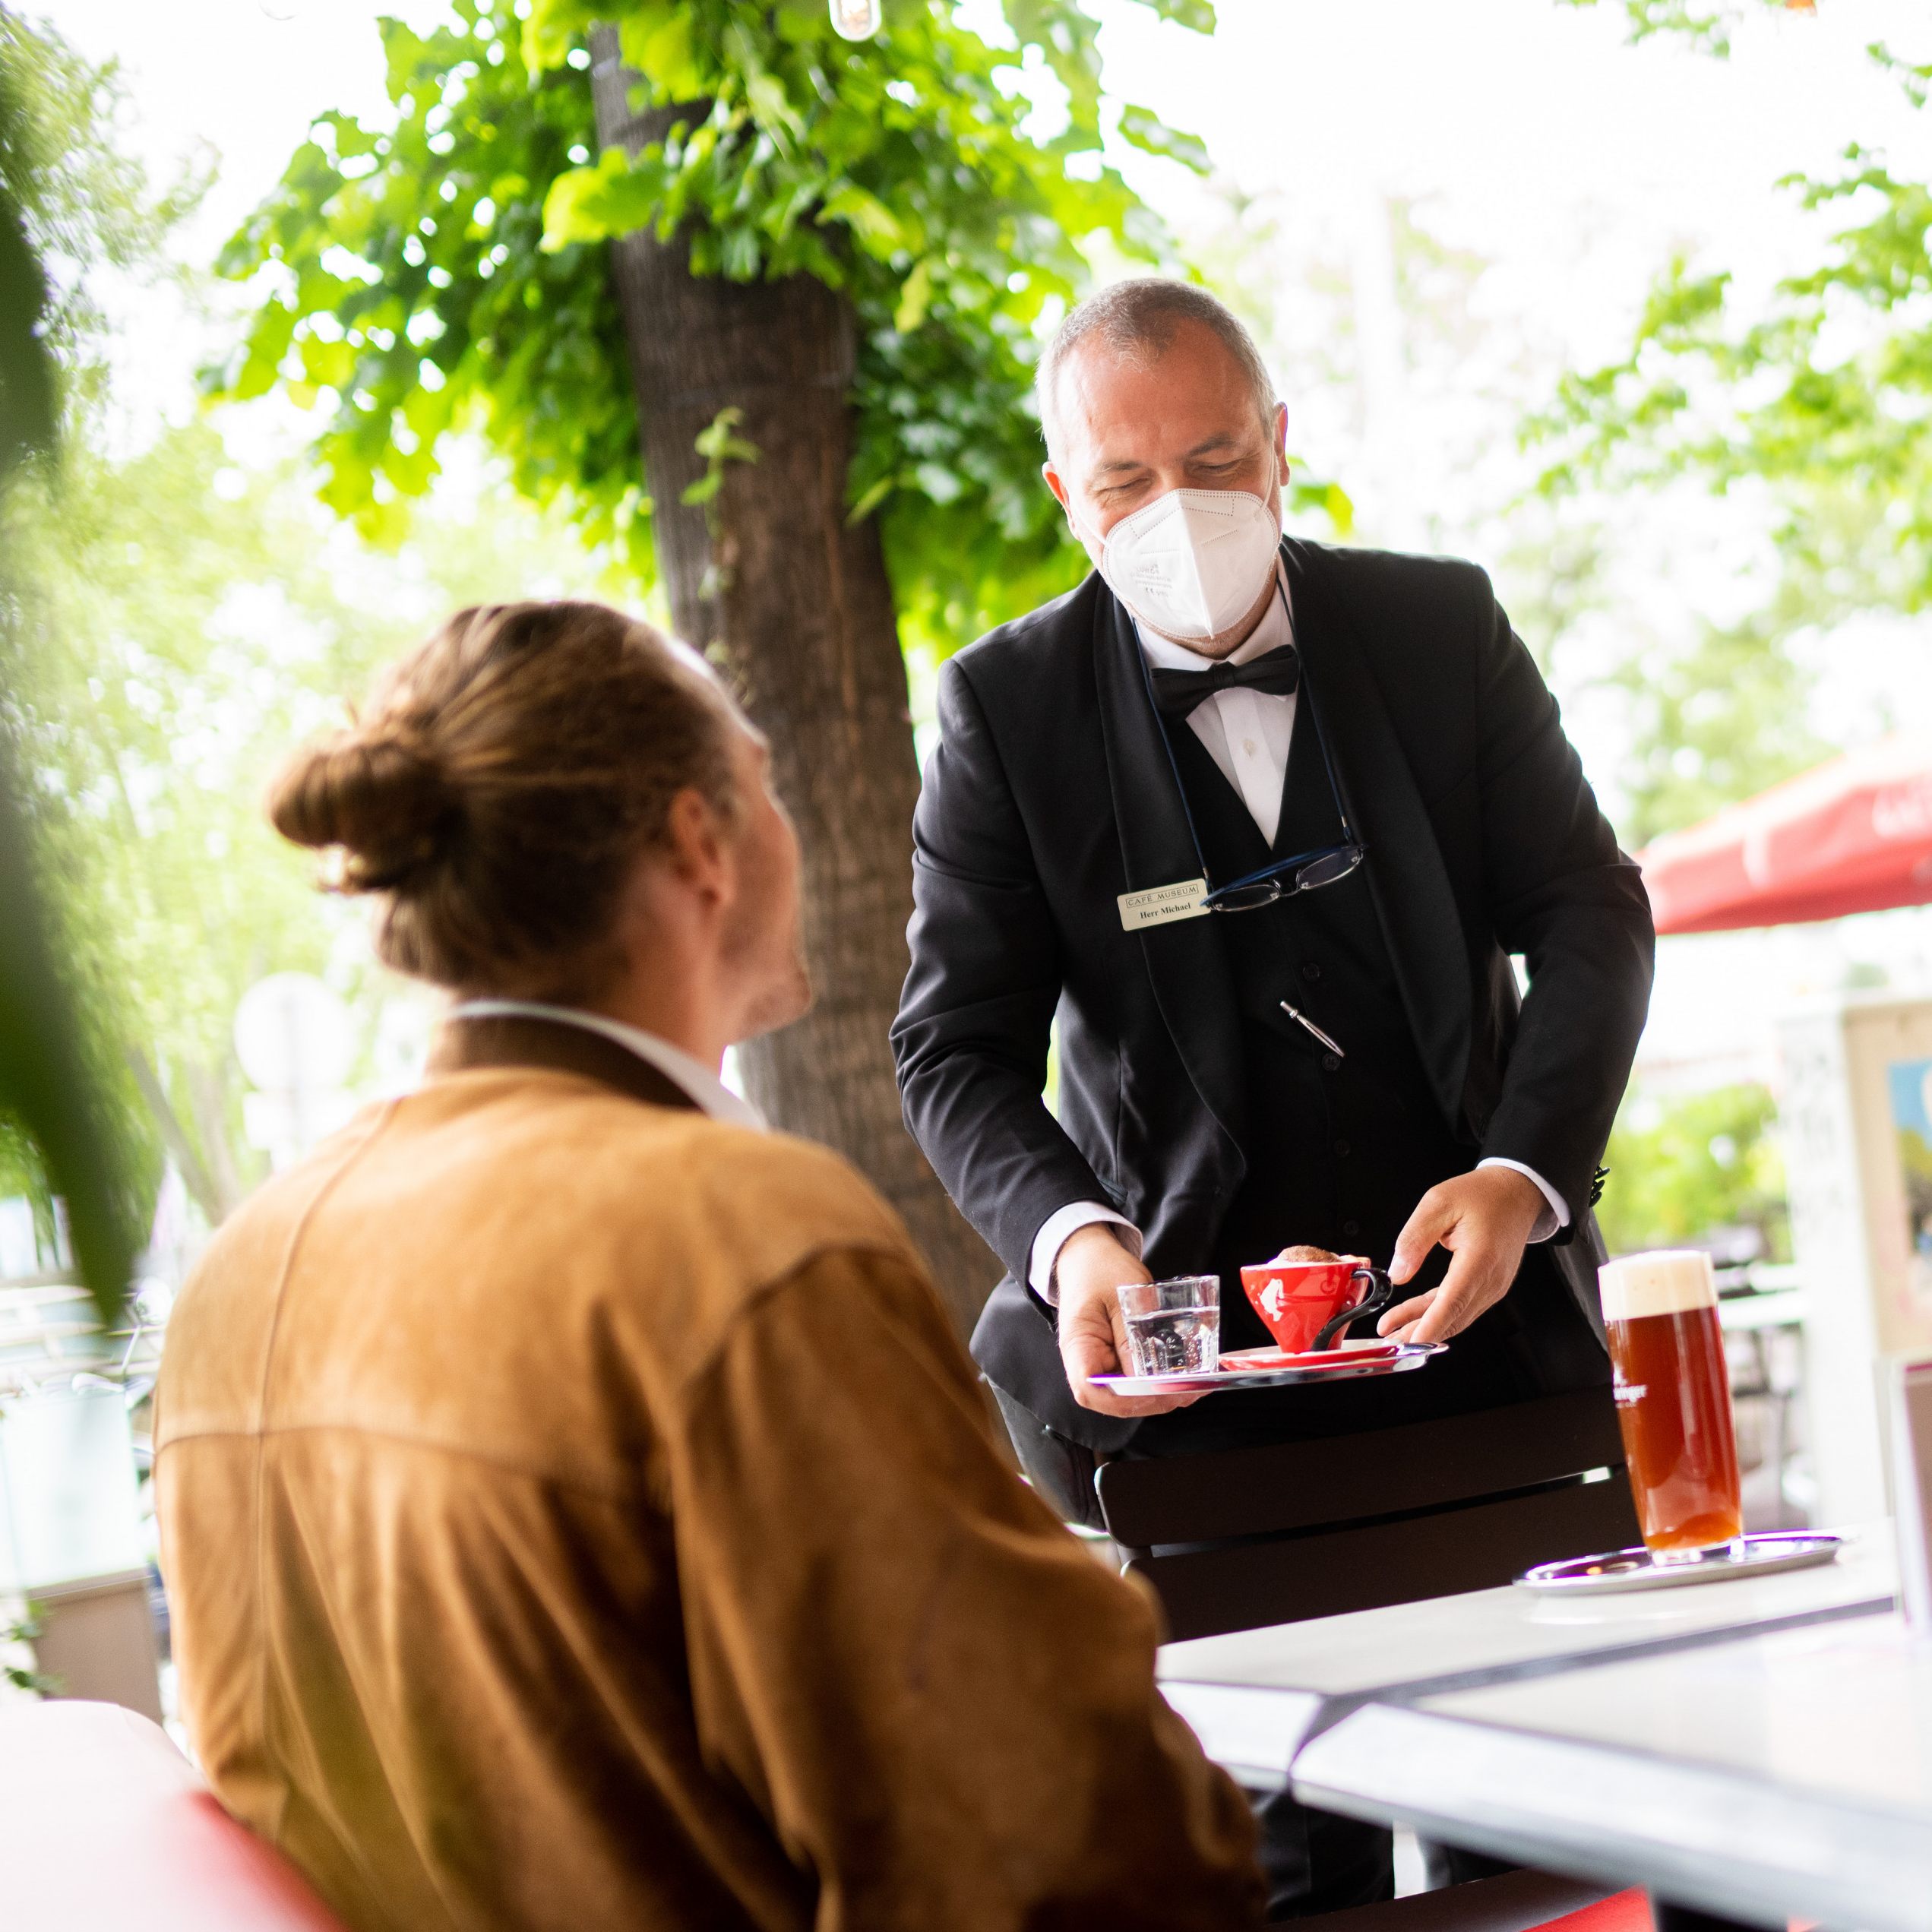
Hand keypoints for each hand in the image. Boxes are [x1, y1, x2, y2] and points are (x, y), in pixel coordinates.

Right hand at [1054, 1224, 1202, 1417]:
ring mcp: (1099, 1362)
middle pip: (1110, 1399)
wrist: (1089, 1255)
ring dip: (1155, 1397)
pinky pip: (1132, 1381)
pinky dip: (1154, 1385)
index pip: (1090, 1388)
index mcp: (1078, 1343)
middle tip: (1185, 1391)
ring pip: (1123, 1395)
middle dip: (1148, 1401)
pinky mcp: (1113, 1359)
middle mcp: (1084, 1360)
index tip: (1155, 1392)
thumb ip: (1131, 1336)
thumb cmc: (1101, 1268)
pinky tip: (1180, 1381)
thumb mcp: (1122, 1295)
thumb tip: (1145, 1377)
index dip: (1122, 1399)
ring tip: (1190, 1388)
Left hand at [1377, 1167, 1544, 1345]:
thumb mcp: (1438, 1203)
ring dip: (1426, 1325)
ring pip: (1457, 1315)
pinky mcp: (1490, 1286)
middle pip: (1453, 1316)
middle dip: (1419, 1332)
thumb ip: (1415, 1239)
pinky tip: (1416, 1317)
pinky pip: (1462, 1306)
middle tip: (1388, 1340)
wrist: (1516, 1193)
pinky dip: (1438, 1314)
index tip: (1411, 1342)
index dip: (1431, 1325)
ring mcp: (1494, 1286)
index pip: (1453, 1301)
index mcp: (1480, 1258)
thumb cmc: (1481, 1195)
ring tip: (1394, 1331)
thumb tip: (1398, 1274)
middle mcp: (1492, 1279)